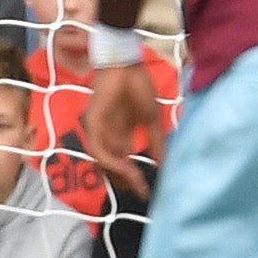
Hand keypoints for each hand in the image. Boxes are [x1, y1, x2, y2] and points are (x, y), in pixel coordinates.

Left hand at [81, 60, 165, 199]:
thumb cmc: (138, 87)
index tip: (148, 192)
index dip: (134, 178)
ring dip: (119, 175)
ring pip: (103, 161)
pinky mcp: (93, 122)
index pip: (124, 161)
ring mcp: (98, 129)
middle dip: (125, 182)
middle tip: (141, 193)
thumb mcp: (151, 120)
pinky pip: (97, 148)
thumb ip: (156, 142)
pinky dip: (111, 161)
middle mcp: (107, 134)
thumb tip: (164, 165)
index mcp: (120, 133)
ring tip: (136, 183)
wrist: (127, 65)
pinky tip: (126, 168)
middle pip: (111, 165)